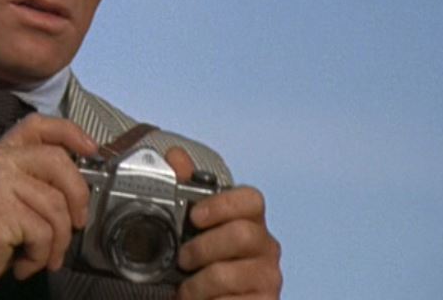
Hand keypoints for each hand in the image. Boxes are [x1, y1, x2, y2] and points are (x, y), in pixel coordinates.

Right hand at [0, 115, 97, 299]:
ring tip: (45, 256)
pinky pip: (43, 232)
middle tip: (78, 223)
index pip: (38, 125)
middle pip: (58, 162)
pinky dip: (42, 255)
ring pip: (56, 204)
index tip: (91, 149)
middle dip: (79, 196)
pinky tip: (25, 264)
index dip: (69, 131)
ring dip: (59, 240)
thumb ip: (34, 180)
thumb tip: (80, 182)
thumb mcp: (6, 197)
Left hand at [166, 148, 282, 299]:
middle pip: (242, 235)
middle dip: (203, 248)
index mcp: (249, 221)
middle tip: (183, 259)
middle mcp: (265, 248)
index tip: (195, 216)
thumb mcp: (188, 229)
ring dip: (197, 284)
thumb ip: (183, 188)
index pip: (252, 199)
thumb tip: (175, 155)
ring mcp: (268, 278)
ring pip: (229, 274)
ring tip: (186, 289)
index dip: (223, 204)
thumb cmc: (201, 264)